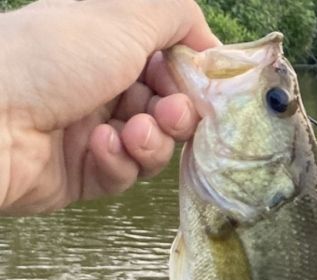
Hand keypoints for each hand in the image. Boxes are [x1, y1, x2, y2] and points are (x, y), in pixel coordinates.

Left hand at [0, 0, 218, 214]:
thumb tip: (210, 42)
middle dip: (177, 113)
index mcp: (105, 43)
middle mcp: (99, 85)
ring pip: (151, 144)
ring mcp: (91, 131)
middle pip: (166, 107)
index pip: (167, 63)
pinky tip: (98, 147)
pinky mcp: (83, 174)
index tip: (205, 86)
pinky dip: (118, 161)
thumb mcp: (123, 15)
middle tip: (171, 115)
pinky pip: (124, 173)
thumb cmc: (53, 57)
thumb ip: (176, 15)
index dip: (190, 77)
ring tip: (132, 134)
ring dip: (151, 140)